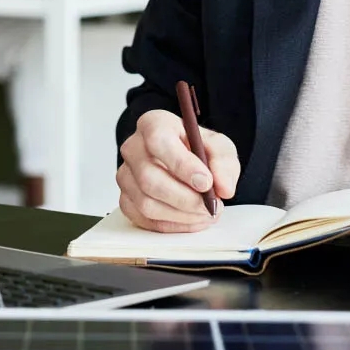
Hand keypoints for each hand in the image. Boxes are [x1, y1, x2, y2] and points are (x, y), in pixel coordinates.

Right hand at [117, 109, 240, 232]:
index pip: (159, 141)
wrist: (186, 161)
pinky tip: (192, 219)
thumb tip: (223, 188)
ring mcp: (126, 176)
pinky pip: (144, 220)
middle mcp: (133, 148)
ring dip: (181, 215)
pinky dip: (172, 225)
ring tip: (206, 213)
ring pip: (146, 203)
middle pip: (149, 178)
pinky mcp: (126, 200)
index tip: (206, 183)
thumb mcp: (218, 146)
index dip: (182, 165)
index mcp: (153, 124)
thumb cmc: (197, 148)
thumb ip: (224, 163)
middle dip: (185, 198)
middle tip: (210, 205)